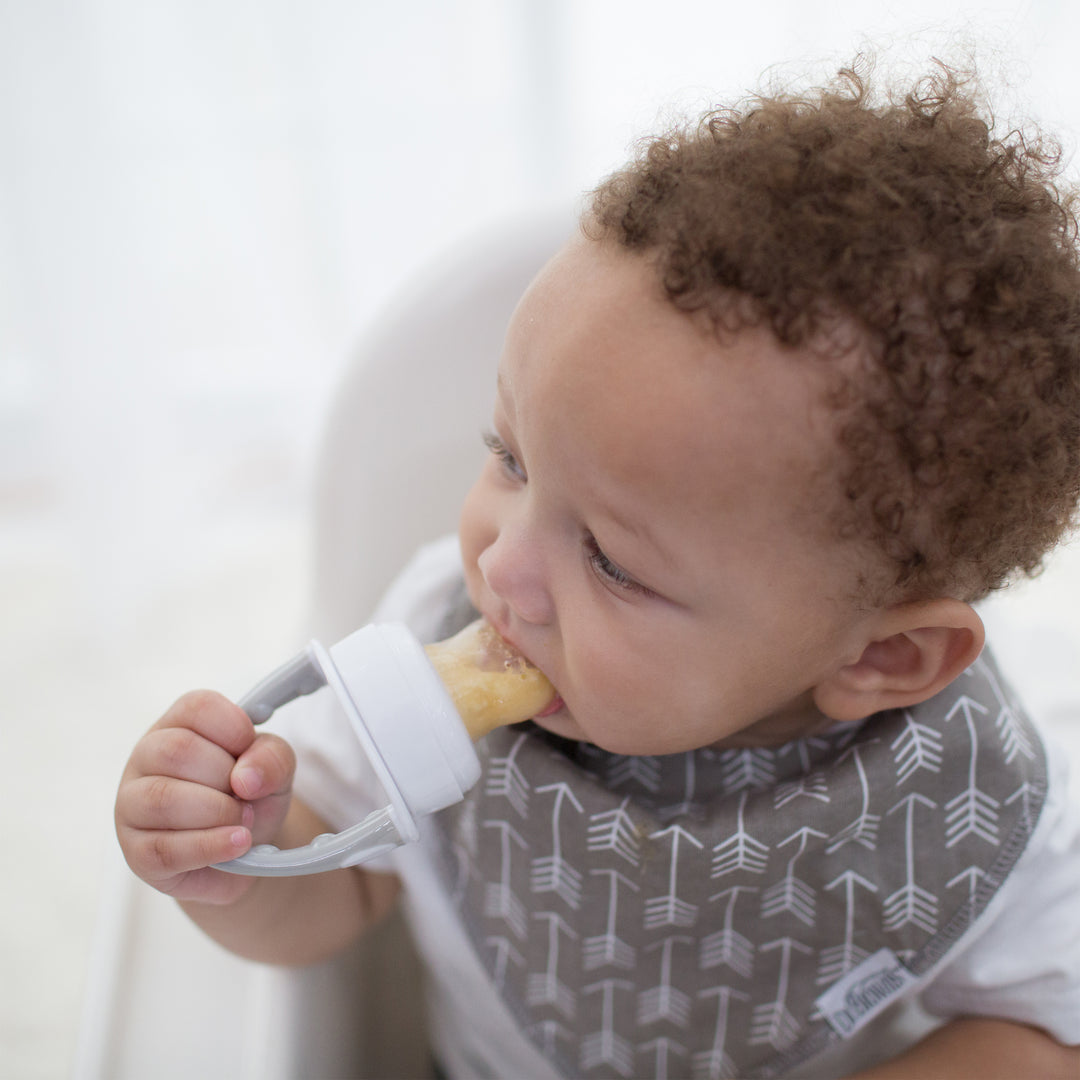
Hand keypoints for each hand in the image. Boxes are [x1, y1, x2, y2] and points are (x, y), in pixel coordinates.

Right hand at [115, 689, 295, 904]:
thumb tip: (247, 777)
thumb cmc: (250, 796)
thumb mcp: (274, 768)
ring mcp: (133, 805)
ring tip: (244, 821)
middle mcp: (146, 758)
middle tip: (247, 794)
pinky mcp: (137, 852)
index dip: (235, 729)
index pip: (197, 707)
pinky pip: (165, 849)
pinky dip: (211, 846)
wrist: (245, 851)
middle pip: (176, 750)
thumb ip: (272, 757)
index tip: (250, 752)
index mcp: (179, 724)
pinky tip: (236, 844)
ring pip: (163, 798)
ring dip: (218, 812)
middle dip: (224, 776)